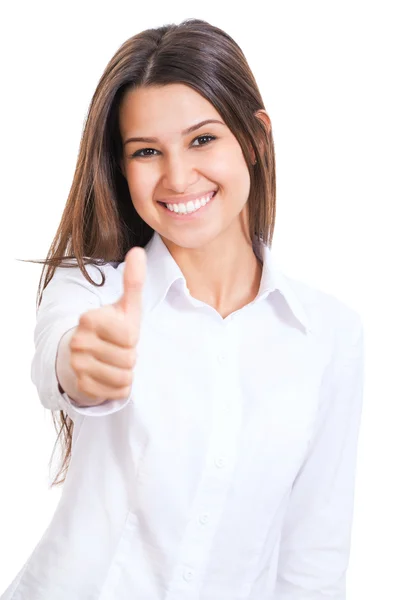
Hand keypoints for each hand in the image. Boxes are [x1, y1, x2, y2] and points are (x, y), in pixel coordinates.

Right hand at [68, 247, 146, 404]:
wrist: (80, 356)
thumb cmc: (109, 328)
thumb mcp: (124, 306)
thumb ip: (133, 281)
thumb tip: (138, 251)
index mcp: (89, 318)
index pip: (129, 336)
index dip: (132, 337)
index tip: (119, 332)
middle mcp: (78, 341)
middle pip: (129, 358)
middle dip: (129, 356)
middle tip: (117, 350)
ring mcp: (76, 365)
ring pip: (124, 377)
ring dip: (125, 372)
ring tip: (113, 362)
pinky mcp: (80, 386)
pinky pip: (117, 392)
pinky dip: (118, 387)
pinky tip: (108, 376)